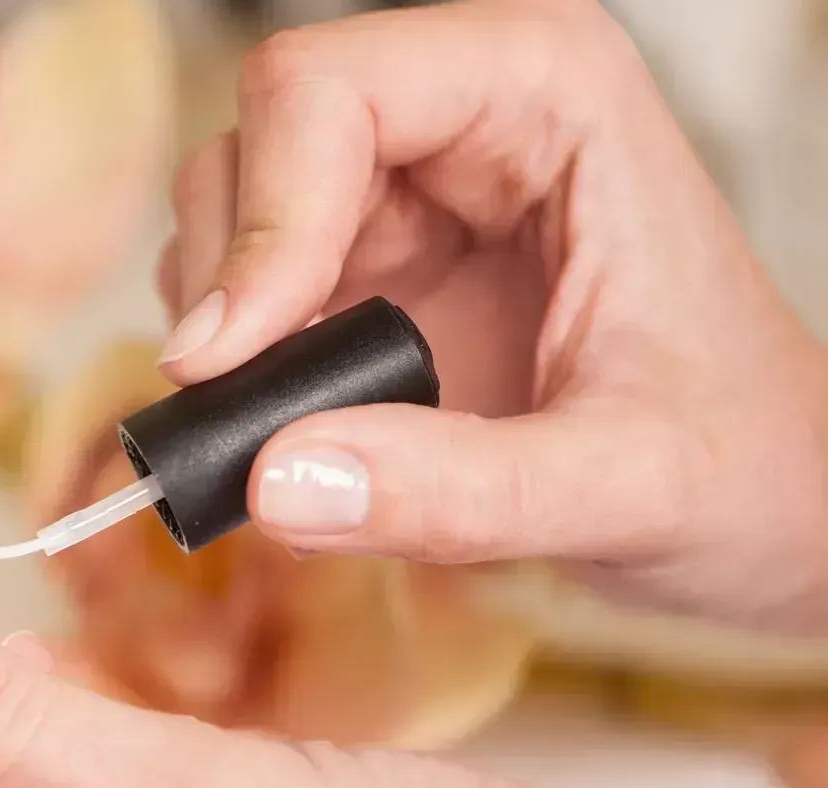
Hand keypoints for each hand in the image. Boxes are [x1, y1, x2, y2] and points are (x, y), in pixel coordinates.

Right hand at [158, 0, 827, 629]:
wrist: (757, 506)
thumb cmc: (735, 462)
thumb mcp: (620, 487)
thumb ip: (457, 491)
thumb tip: (276, 481)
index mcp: (550, 94)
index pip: (329, 89)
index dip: (265, 218)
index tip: (234, 356)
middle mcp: (464, 119)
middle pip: (258, 135)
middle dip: (228, 273)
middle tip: (242, 401)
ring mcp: (406, 193)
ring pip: (228, 203)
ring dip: (221, 320)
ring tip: (286, 423)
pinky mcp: (368, 270)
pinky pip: (241, 282)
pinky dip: (232, 357)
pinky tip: (293, 420)